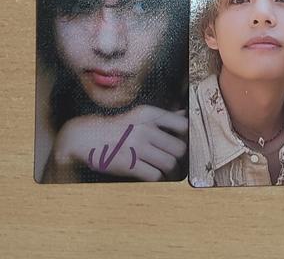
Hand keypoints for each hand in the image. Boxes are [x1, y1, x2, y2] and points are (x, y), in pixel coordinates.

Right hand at [52, 106, 187, 181]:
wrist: (87, 136)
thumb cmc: (117, 126)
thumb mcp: (140, 115)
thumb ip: (163, 116)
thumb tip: (184, 113)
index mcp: (150, 114)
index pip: (183, 124)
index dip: (188, 137)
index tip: (186, 143)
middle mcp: (146, 128)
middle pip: (179, 148)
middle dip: (181, 159)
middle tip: (178, 163)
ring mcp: (137, 147)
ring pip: (169, 163)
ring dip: (172, 172)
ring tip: (169, 173)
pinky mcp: (129, 165)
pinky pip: (155, 176)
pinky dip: (159, 180)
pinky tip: (157, 178)